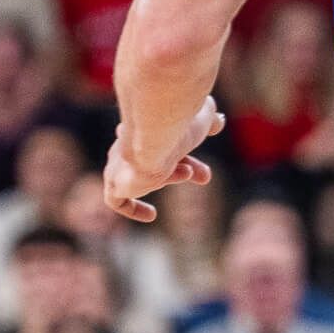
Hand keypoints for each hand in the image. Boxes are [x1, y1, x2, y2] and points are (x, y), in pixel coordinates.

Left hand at [103, 100, 223, 222]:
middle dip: (181, 166)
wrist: (156, 135)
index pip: (158, 139)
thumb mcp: (201, 117)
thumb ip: (207, 120)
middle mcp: (126, 143)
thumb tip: (218, 122)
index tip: (198, 158)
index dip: (181, 150)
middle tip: (205, 176)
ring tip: (190, 176)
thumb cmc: (179, 123)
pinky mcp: (115, 183)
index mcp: (142, 125)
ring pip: (141, 177)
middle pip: (152, 158)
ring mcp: (118, 164)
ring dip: (169, 178)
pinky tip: (151, 215)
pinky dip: (132, 208)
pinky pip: (116, 201)